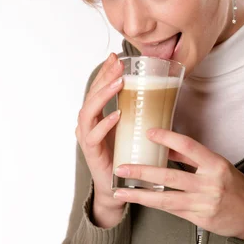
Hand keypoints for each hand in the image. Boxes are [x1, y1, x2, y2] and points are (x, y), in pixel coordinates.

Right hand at [75, 52, 123, 204]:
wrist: (117, 186)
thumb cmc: (123, 156)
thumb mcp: (130, 128)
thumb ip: (135, 112)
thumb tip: (157, 93)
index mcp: (95, 116)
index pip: (97, 89)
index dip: (105, 72)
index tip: (116, 57)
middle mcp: (87, 125)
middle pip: (91, 95)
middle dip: (104, 77)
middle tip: (118, 64)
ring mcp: (87, 138)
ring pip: (88, 112)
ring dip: (103, 95)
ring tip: (118, 82)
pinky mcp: (92, 153)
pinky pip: (93, 136)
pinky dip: (105, 124)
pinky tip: (117, 114)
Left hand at [113, 128, 243, 243]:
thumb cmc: (235, 186)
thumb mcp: (218, 166)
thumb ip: (193, 158)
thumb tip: (166, 148)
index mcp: (216, 164)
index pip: (189, 147)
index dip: (168, 138)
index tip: (148, 132)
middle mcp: (210, 183)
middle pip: (171, 175)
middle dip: (143, 171)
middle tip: (121, 165)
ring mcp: (203, 203)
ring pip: (166, 198)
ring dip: (140, 193)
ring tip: (120, 189)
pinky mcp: (199, 219)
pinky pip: (171, 209)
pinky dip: (153, 203)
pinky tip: (137, 199)